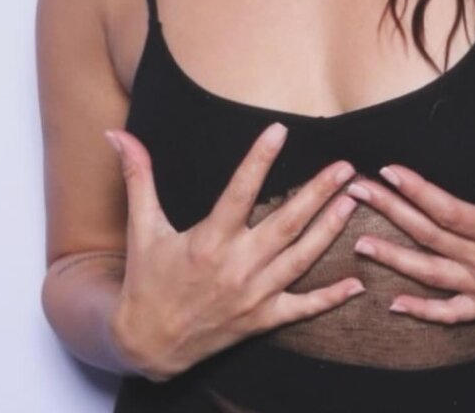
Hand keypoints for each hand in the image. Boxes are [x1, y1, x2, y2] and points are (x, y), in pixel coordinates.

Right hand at [104, 122, 364, 381]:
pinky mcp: (263, 319)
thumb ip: (138, 177)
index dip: (260, 159)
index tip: (281, 129)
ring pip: (302, 258)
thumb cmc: (147, 279)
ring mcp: (254, 295)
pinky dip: (331, 298)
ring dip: (330, 229)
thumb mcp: (142, 227)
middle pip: (286, 224)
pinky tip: (357, 282)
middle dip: (319, 193)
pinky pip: (303, 308)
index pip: (240, 192)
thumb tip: (118, 134)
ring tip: (352, 200)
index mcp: (208, 241)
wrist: (147, 344)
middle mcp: (236, 267)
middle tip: (345, 167)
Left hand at [344, 153, 474, 337]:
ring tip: (358, 243)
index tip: (389, 171)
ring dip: (392, 258)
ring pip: (429, 273)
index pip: (449, 209)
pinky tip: (393, 304)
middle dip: (388, 211)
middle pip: (428, 235)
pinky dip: (421, 311)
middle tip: (355, 191)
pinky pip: (451, 314)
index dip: (416, 190)